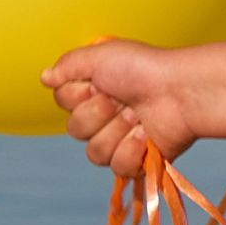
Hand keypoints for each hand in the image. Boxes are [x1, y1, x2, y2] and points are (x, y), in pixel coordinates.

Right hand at [44, 40, 199, 167]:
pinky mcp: (140, 159)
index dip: (79, 95)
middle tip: (123, 99)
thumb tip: (44, 77)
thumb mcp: (99, 56)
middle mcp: (105, 116)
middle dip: (99, 113)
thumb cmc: (145, 68)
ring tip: (138, 116)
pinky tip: (145, 136)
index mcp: (94, 91)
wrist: (181, 91)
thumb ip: (67, 65)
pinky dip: (131, 152)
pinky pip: (118, 168)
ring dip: (117, 132)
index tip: (100, 83)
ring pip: (94, 152)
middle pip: (75, 130)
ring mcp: (121, 139)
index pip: (64, 103)